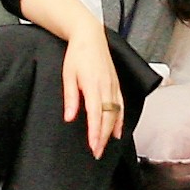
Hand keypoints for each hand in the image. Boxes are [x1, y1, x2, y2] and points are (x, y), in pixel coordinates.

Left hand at [59, 26, 126, 156]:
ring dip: (110, 132)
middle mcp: (107, 87)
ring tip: (104, 146)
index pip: (95, 115)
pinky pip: (121, 106)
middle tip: (96, 153)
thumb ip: (70, 98)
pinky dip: (120, 121)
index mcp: (93, 85)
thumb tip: (69, 117)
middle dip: (102, 137)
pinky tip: (117, 132)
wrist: (90, 37)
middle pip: (108, 118)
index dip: (95, 132)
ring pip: (116, 114)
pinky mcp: (116, 84)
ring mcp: (114, 86)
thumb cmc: (77, 55)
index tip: (93, 146)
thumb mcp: (68, 75)